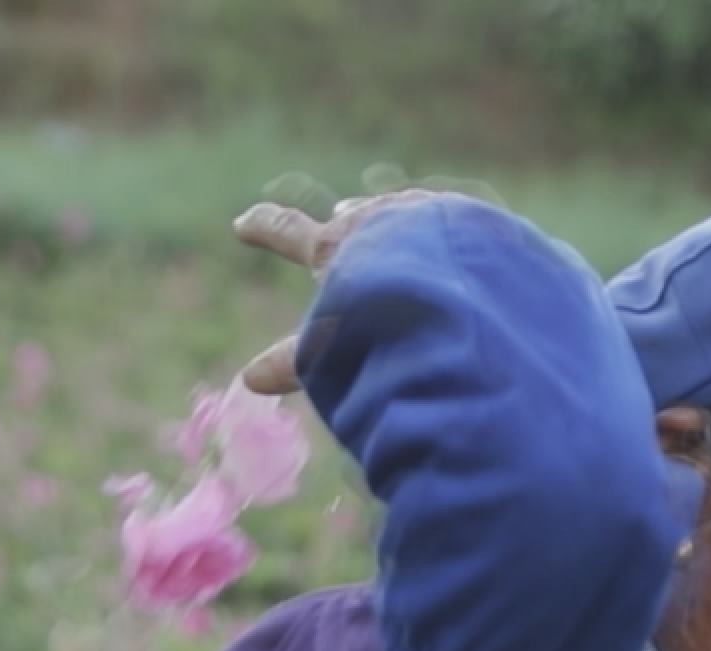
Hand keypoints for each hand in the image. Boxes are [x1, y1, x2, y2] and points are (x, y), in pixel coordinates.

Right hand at [230, 188, 469, 395]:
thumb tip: (249, 381)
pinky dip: (444, 222)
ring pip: (402, 208)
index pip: (287, 231)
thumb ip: (293, 363)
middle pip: (354, 215)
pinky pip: (448, 214)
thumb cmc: (387, 318)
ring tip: (399, 214)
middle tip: (342, 210)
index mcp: (334, 245)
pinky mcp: (467, 218)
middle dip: (347, 216)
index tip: (243, 224)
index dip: (264, 228)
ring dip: (394, 213)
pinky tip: (460, 230)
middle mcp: (375, 218)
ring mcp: (423, 212)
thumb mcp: (333, 347)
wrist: (461, 283)